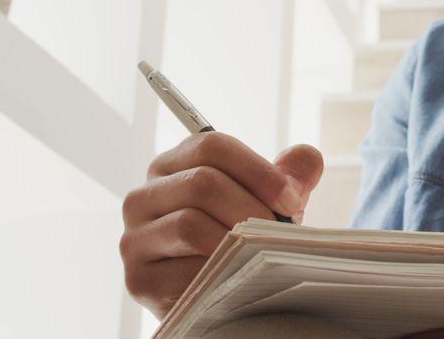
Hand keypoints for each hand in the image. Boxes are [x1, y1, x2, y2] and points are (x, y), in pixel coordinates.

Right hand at [119, 132, 323, 318]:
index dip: (258, 170)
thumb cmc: (237, 240)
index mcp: (173, 166)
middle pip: (203, 182)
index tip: (291, 197)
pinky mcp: (139, 277)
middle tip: (279, 231)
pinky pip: (183, 269)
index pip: (211, 146)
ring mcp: (136, 238)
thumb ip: (287, 176)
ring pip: (191, 224)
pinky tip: (236, 277)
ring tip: (260, 253)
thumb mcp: (265, 203)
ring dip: (237, 241)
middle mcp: (144, 196)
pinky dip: (219, 274)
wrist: (216, 296)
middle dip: (252, 208)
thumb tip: (307, 157)